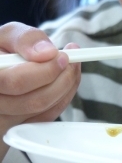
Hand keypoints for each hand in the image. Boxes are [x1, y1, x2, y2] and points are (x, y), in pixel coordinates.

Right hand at [0, 22, 80, 157]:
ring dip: (66, 87)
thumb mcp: (10, 35)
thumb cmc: (4, 49)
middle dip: (62, 79)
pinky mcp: (16, 129)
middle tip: (71, 61)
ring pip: (44, 111)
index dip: (46, 71)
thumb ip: (27, 39)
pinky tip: (62, 82)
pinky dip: (61, 98)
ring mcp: (3, 121)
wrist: (3, 67)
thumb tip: (48, 53)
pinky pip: (46, 119)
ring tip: (69, 68)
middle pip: (35, 101)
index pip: (17, 82)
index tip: (62, 57)